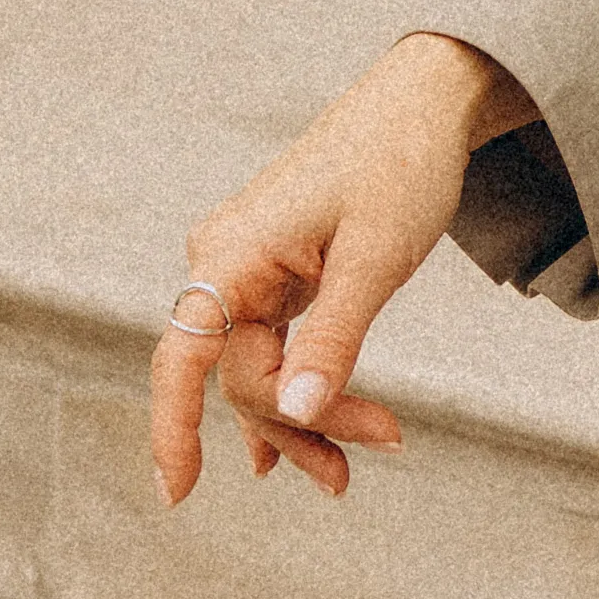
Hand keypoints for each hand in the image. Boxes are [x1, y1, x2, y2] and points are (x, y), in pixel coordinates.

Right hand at [147, 34, 535, 507]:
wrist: (424, 103)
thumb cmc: (400, 167)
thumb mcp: (375, 260)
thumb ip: (333, 339)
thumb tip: (296, 413)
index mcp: (231, 253)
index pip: (184, 359)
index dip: (174, 429)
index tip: (179, 494)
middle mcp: (223, 261)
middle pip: (240, 374)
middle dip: (303, 422)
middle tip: (388, 442)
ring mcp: (245, 268)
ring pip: (256, 368)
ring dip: (301, 420)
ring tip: (348, 472)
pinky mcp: (273, 273)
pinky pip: (268, 346)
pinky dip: (294, 390)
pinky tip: (296, 444)